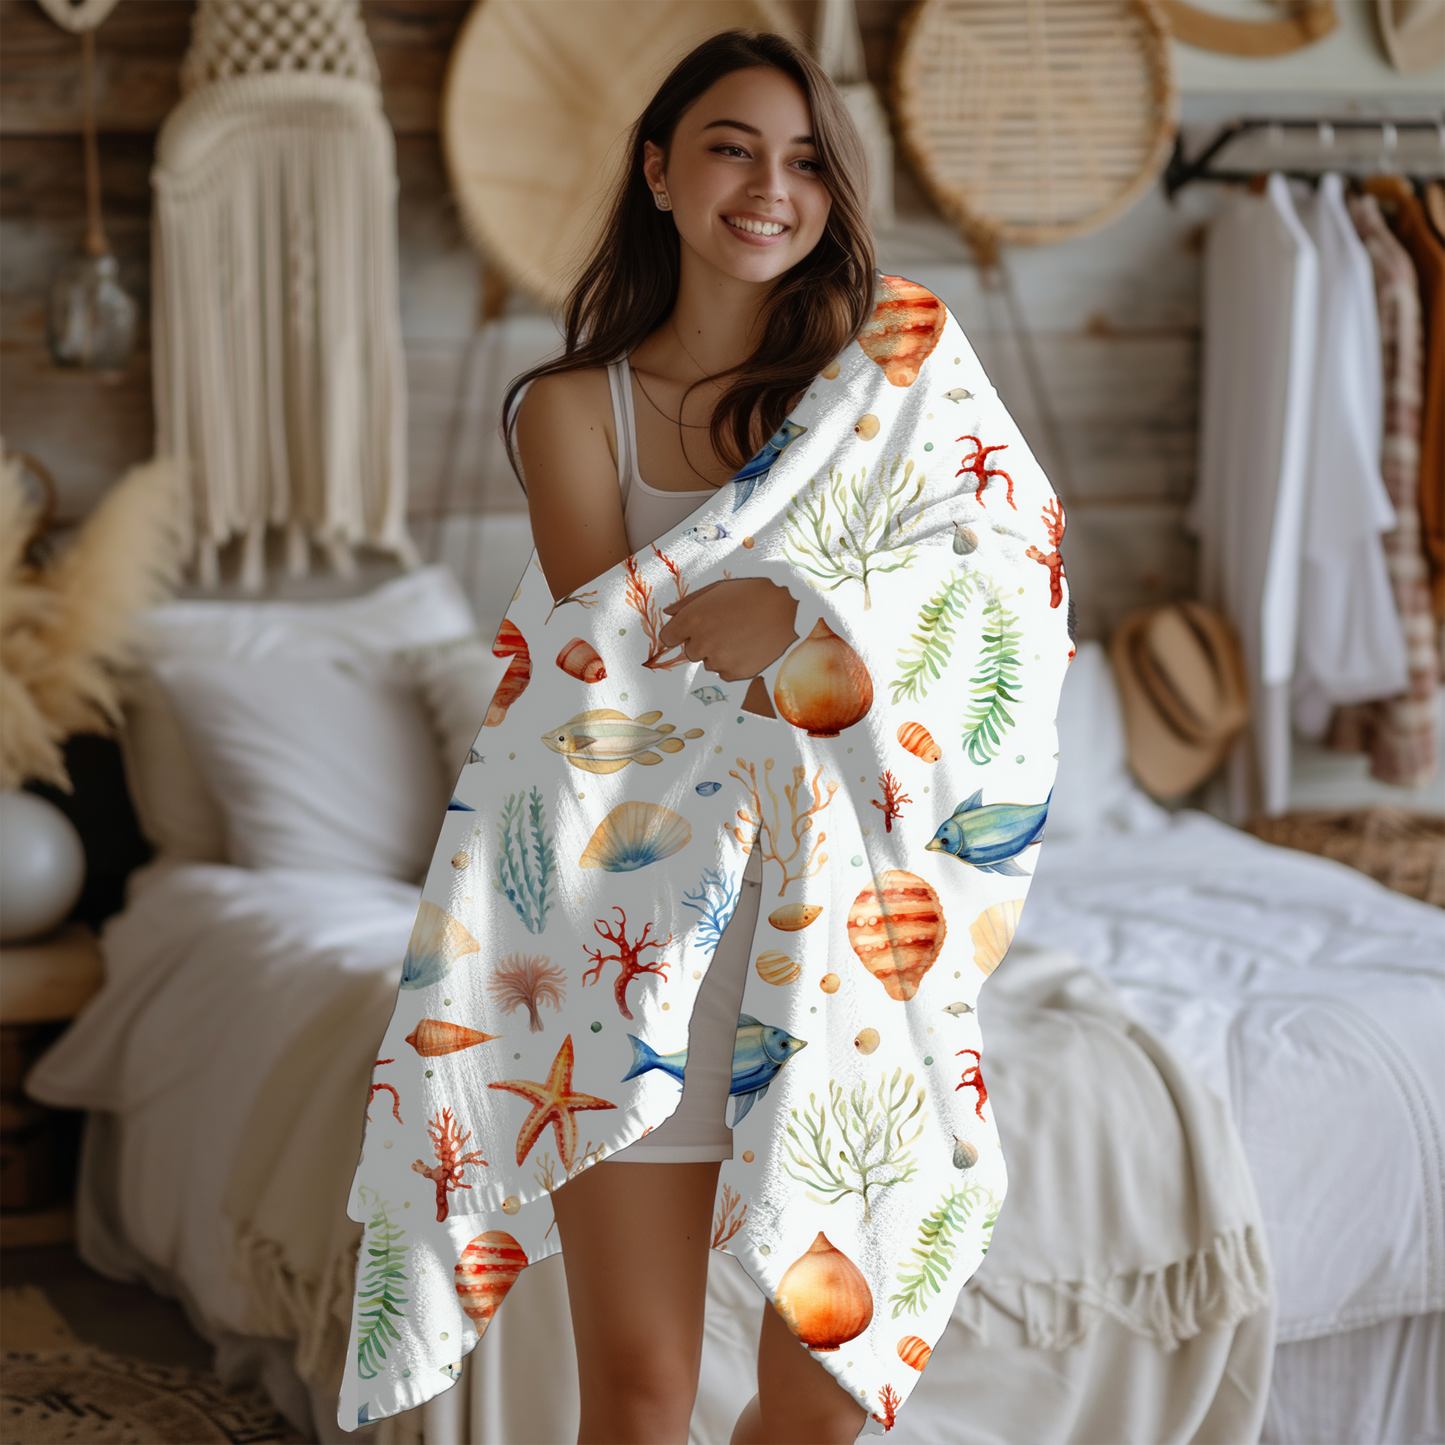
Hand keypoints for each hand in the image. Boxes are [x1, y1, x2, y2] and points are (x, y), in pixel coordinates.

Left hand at [659, 577, 798, 681]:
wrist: (789, 608)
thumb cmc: (751, 594)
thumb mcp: (716, 589)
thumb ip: (687, 603)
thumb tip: (668, 613)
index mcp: (693, 618)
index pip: (668, 638)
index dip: (679, 633)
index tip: (691, 629)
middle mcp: (702, 642)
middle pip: (690, 652)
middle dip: (702, 641)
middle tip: (726, 626)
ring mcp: (719, 660)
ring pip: (709, 662)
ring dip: (719, 653)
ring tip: (741, 635)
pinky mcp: (736, 673)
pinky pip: (725, 672)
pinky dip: (734, 663)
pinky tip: (749, 646)